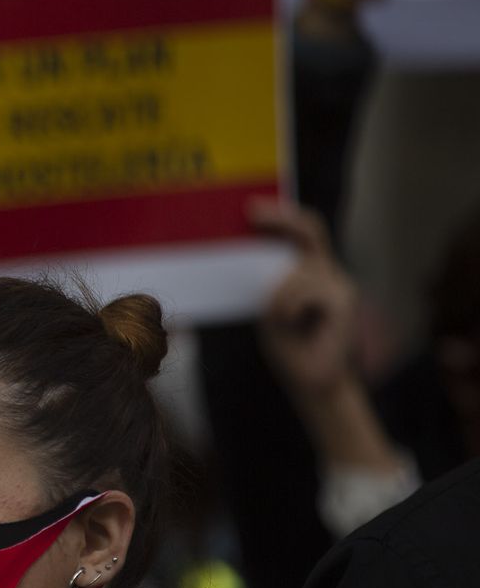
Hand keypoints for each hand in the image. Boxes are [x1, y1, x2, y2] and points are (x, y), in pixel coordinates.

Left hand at [254, 200, 359, 401]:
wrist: (311, 381)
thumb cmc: (290, 346)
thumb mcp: (269, 308)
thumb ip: (267, 283)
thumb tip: (244, 254)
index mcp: (312, 271)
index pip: (303, 232)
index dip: (282, 215)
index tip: (252, 207)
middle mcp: (330, 272)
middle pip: (309, 231)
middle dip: (280, 218)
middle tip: (253, 213)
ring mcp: (340, 284)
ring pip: (297, 271)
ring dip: (277, 295)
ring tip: (279, 320)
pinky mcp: (344, 301)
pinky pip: (305, 291)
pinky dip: (288, 307)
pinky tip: (290, 323)